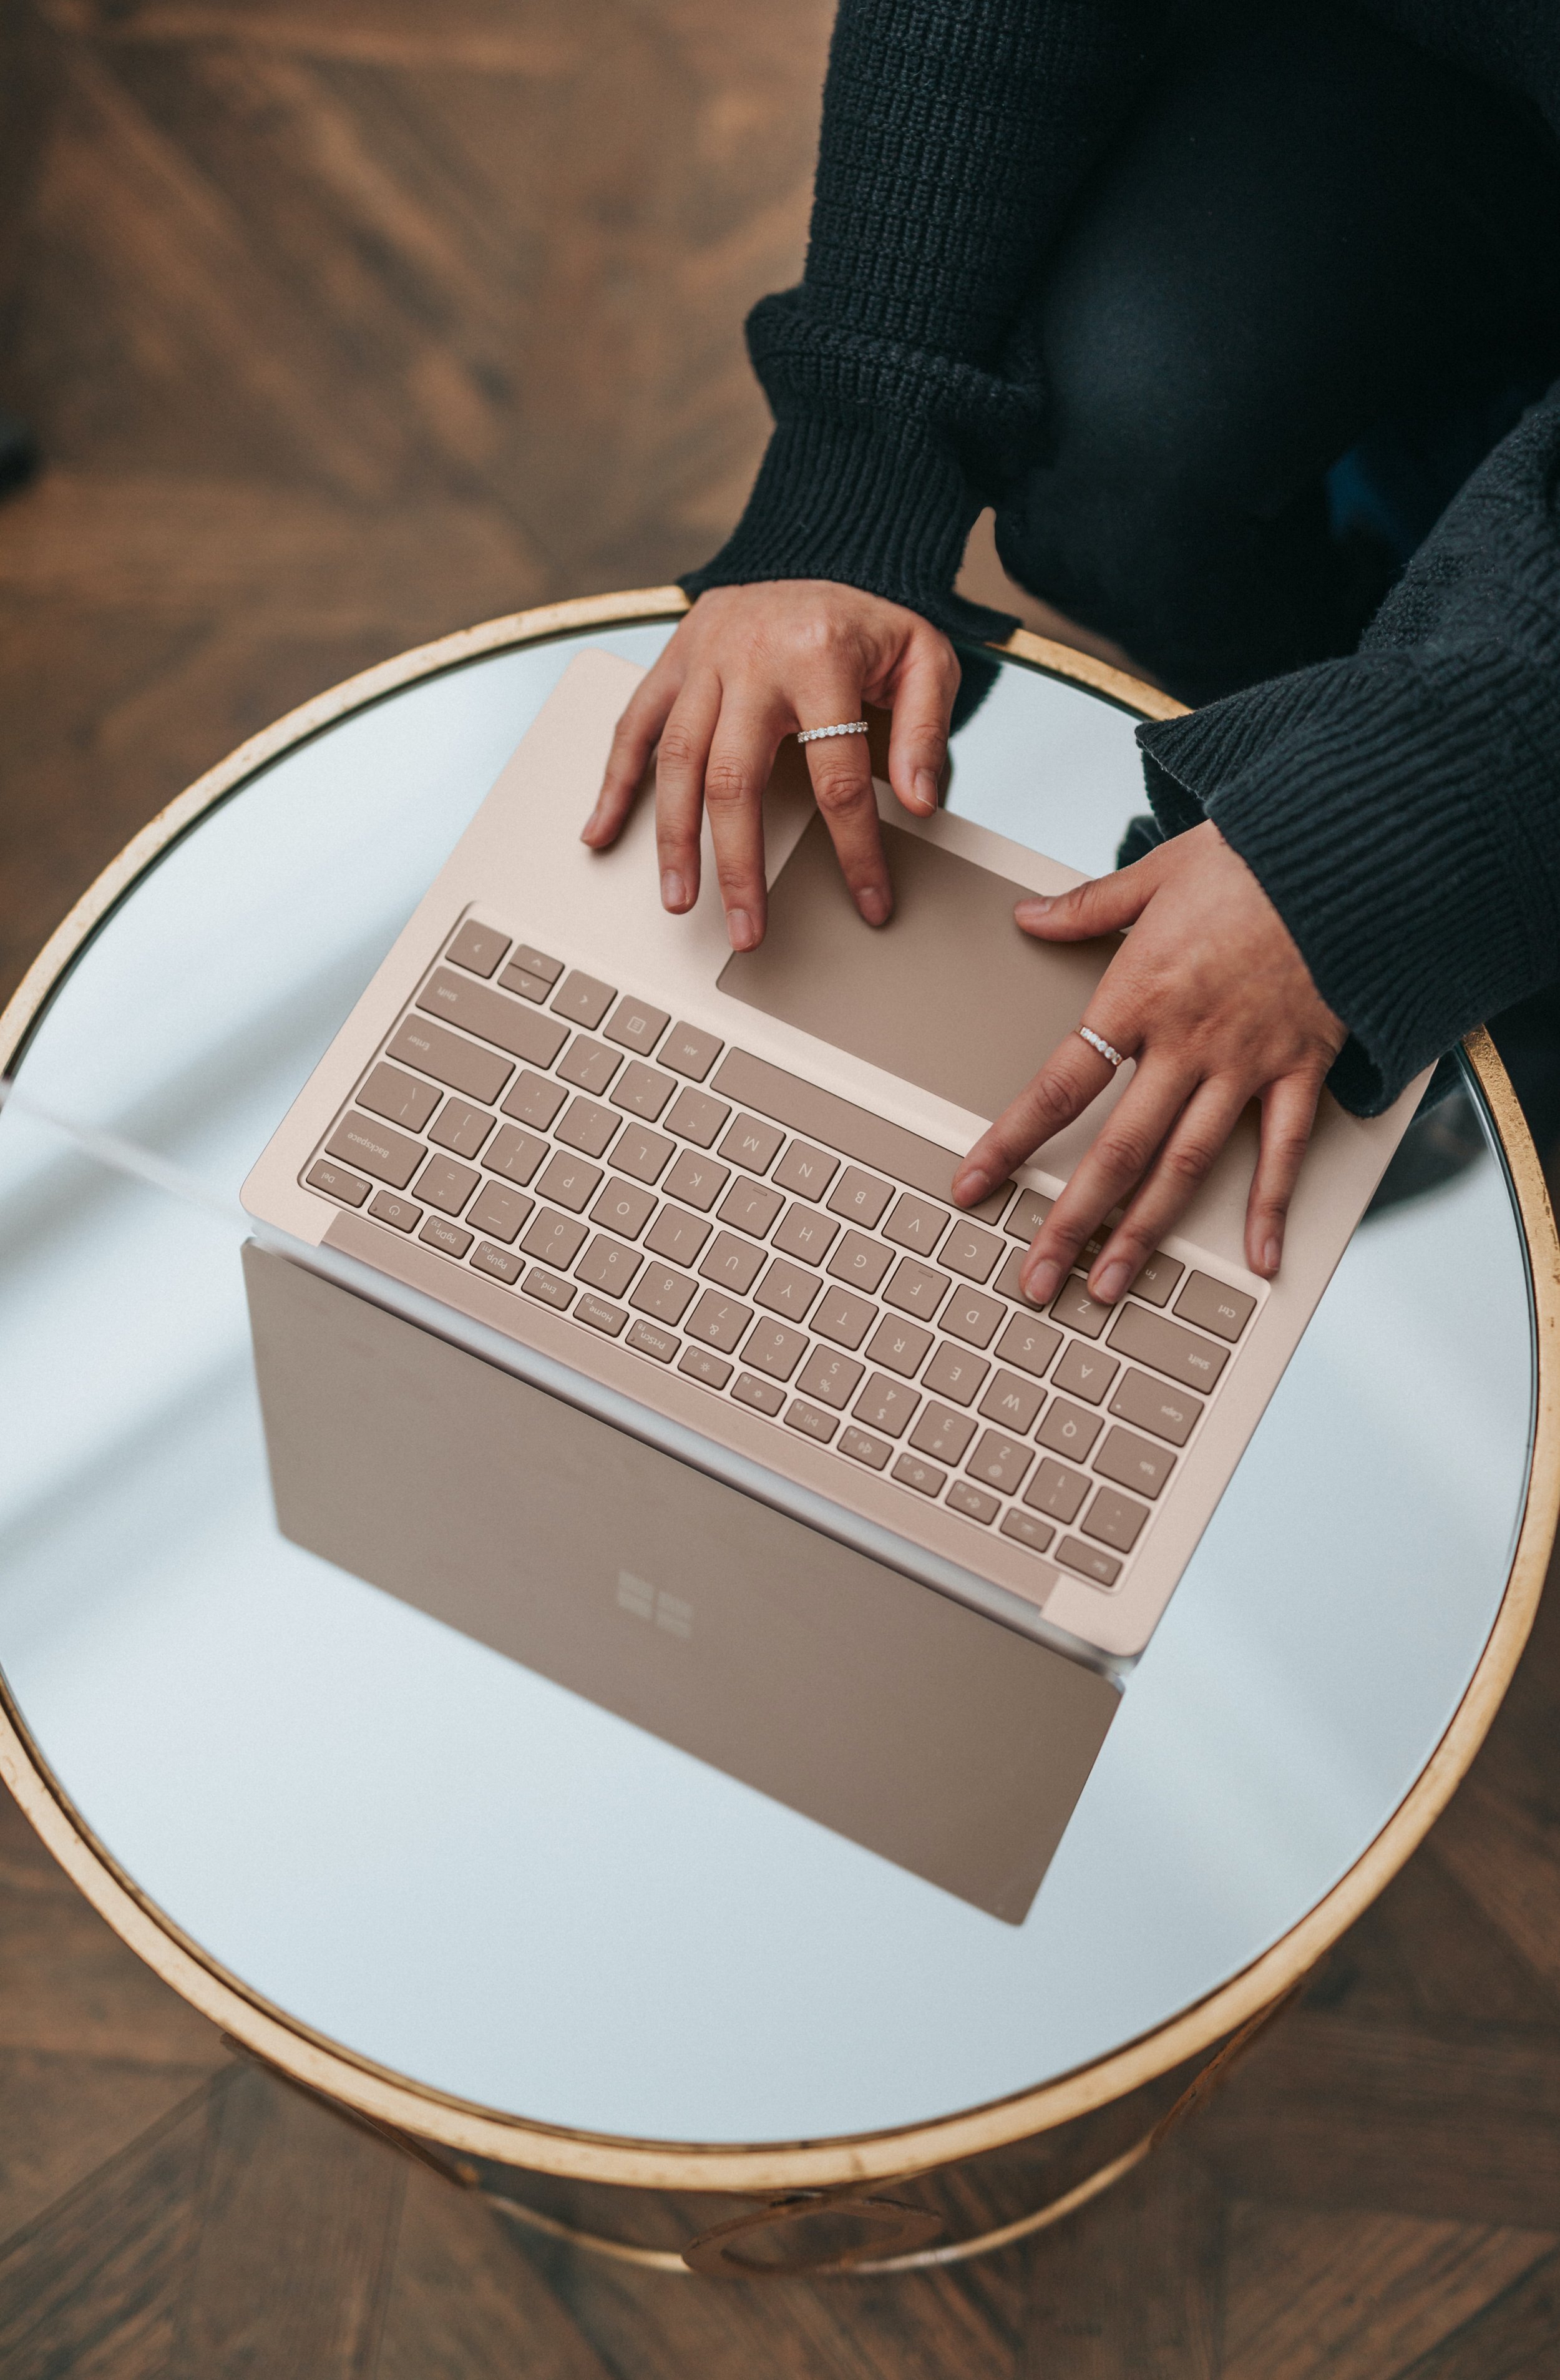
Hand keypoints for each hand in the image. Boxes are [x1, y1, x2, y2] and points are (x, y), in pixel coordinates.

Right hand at [580, 582, 960, 949]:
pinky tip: (602, 832)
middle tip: (746, 929)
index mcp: (821, 656)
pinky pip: (634, 724)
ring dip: (673, 838)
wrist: (821, 549)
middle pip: (735, 778)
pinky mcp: (672, 659)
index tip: (868, 902)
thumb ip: (925, 730)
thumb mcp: (925, 659)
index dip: (855, 848)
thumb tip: (918, 802)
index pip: (837, 774)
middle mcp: (752, 656)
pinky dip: (614, 781)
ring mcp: (703, 657)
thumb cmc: (872, 620)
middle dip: (738, 864)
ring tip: (678, 899)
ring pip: (676, 759)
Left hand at [951, 822, 1346, 1295]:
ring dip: (1144, 1233)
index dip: (1010, 1142)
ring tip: (1111, 1286)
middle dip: (1070, 1222)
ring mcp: (1245, 1063)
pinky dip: (1270, 1208)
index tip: (971, 1185)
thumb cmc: (1253, 856)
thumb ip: (1089, 906)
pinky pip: (1283, 1151)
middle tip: (1037, 1279)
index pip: (1057, 1086)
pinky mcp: (1301, 1068)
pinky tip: (1261, 1260)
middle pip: (1115, 1150)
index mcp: (1137, 996)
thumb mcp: (1157, 871)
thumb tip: (1030, 915)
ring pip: (1185, 1167)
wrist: (1349, 852)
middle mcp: (1185, 1043)